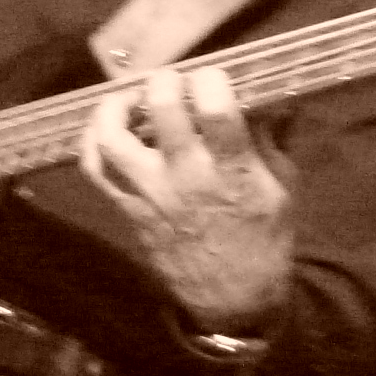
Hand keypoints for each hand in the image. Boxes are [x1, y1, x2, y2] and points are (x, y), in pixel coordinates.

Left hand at [79, 66, 292, 333]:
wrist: (233, 298)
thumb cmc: (264, 238)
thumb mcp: (283, 186)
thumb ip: (271, 137)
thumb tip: (268, 95)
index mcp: (233, 170)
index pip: (215, 110)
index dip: (210, 79)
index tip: (213, 76)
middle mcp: (186, 177)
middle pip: (161, 111)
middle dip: (164, 82)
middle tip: (170, 81)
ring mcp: (151, 193)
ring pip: (113, 138)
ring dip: (116, 107)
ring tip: (130, 99)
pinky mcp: (128, 208)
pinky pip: (95, 170)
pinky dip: (92, 143)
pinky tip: (106, 129)